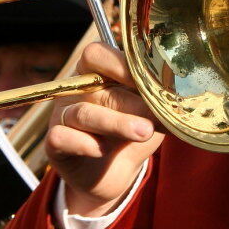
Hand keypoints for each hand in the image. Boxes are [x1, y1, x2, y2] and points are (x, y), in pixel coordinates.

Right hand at [46, 42, 164, 217]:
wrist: (118, 174)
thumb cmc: (135, 131)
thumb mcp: (150, 113)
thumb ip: (155, 102)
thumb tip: (174, 98)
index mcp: (97, 72)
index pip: (97, 54)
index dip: (121, 64)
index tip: (151, 81)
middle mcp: (76, 89)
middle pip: (95, 84)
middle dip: (131, 102)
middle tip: (157, 118)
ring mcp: (63, 115)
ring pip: (83, 113)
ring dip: (116, 123)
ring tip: (144, 132)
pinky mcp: (55, 144)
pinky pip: (61, 137)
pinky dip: (84, 144)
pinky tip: (102, 150)